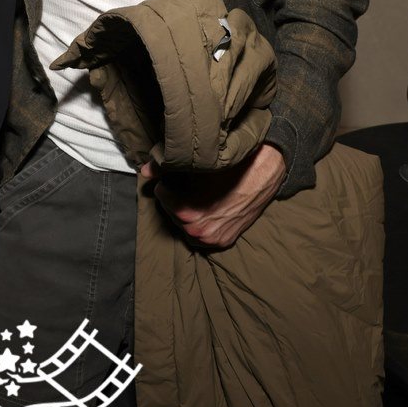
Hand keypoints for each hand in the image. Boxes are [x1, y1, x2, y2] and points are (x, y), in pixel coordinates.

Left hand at [142, 143, 286, 248]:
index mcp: (188, 213)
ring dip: (184, 213)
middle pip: (173, 213)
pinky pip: (202, 236)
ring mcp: (213, 239)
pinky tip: (204, 208)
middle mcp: (199, 231)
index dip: (166, 182)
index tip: (172, 176)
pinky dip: (200, 224)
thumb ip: (164, 169)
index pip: (162, 196)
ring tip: (193, 196)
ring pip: (186, 227)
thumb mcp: (195, 165)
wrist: (264, 172)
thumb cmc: (230, 165)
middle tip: (182, 185)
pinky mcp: (225, 241)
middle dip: (174, 198)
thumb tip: (143, 171)